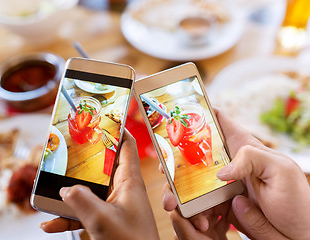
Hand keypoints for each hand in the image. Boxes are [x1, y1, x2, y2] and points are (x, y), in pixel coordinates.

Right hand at [40, 130, 159, 239]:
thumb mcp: (103, 220)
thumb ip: (82, 201)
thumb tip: (65, 189)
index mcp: (129, 181)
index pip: (126, 145)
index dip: (117, 129)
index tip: (101, 118)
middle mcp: (122, 189)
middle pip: (101, 166)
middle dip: (82, 161)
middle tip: (64, 151)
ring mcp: (113, 204)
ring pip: (89, 190)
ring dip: (69, 192)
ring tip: (48, 192)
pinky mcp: (106, 219)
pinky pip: (84, 212)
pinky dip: (68, 217)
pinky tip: (50, 224)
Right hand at [162, 109, 309, 239]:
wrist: (297, 238)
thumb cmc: (297, 202)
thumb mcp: (281, 170)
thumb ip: (251, 158)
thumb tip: (220, 173)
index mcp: (242, 147)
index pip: (217, 122)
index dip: (197, 114)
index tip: (176, 114)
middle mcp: (227, 164)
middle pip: (193, 155)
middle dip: (174, 162)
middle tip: (163, 173)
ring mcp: (220, 186)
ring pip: (190, 183)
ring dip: (178, 193)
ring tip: (174, 206)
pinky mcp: (219, 206)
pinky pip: (197, 205)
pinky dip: (191, 212)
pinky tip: (197, 221)